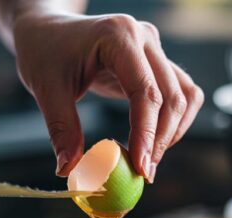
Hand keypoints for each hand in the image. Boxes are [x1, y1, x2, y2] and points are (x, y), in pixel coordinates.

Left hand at [12, 12, 203, 181]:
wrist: (48, 31)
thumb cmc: (45, 52)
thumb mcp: (47, 89)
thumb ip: (62, 129)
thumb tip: (69, 169)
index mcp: (118, 37)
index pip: (145, 91)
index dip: (146, 134)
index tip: (139, 167)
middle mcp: (144, 38)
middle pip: (172, 97)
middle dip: (160, 140)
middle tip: (143, 172)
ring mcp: (155, 48)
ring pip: (185, 96)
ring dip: (173, 132)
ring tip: (149, 159)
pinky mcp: (158, 62)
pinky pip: (183, 93)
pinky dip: (175, 121)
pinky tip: (154, 141)